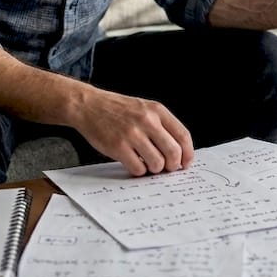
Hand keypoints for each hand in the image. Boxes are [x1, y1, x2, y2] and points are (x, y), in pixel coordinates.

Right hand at [73, 89, 194, 175]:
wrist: (89, 106)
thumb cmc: (118, 110)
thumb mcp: (144, 108)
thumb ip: (161, 126)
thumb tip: (178, 153)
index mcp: (157, 110)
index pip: (183, 136)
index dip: (188, 154)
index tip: (186, 163)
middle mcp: (147, 121)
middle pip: (173, 152)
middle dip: (172, 165)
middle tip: (167, 168)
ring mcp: (132, 134)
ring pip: (157, 163)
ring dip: (154, 169)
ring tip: (147, 164)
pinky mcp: (118, 146)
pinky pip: (138, 168)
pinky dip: (138, 170)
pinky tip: (134, 163)